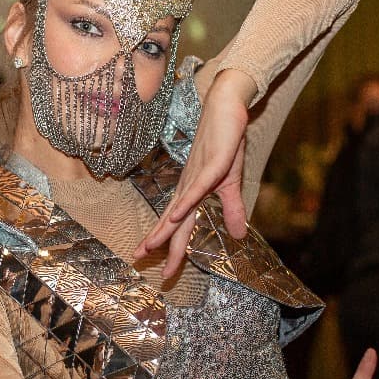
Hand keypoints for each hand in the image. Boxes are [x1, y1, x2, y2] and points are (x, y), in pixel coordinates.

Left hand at [135, 69, 254, 276]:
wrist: (226, 110)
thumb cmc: (225, 143)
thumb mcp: (231, 183)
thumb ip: (233, 210)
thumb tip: (240, 236)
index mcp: (192, 193)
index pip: (179, 226)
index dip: (170, 248)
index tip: (159, 268)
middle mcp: (189, 187)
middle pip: (173, 223)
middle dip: (159, 245)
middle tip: (139, 262)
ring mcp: (198, 176)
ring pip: (179, 208)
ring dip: (165, 229)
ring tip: (150, 247)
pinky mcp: (211, 164)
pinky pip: (197, 187)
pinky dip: (187, 202)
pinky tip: (178, 215)